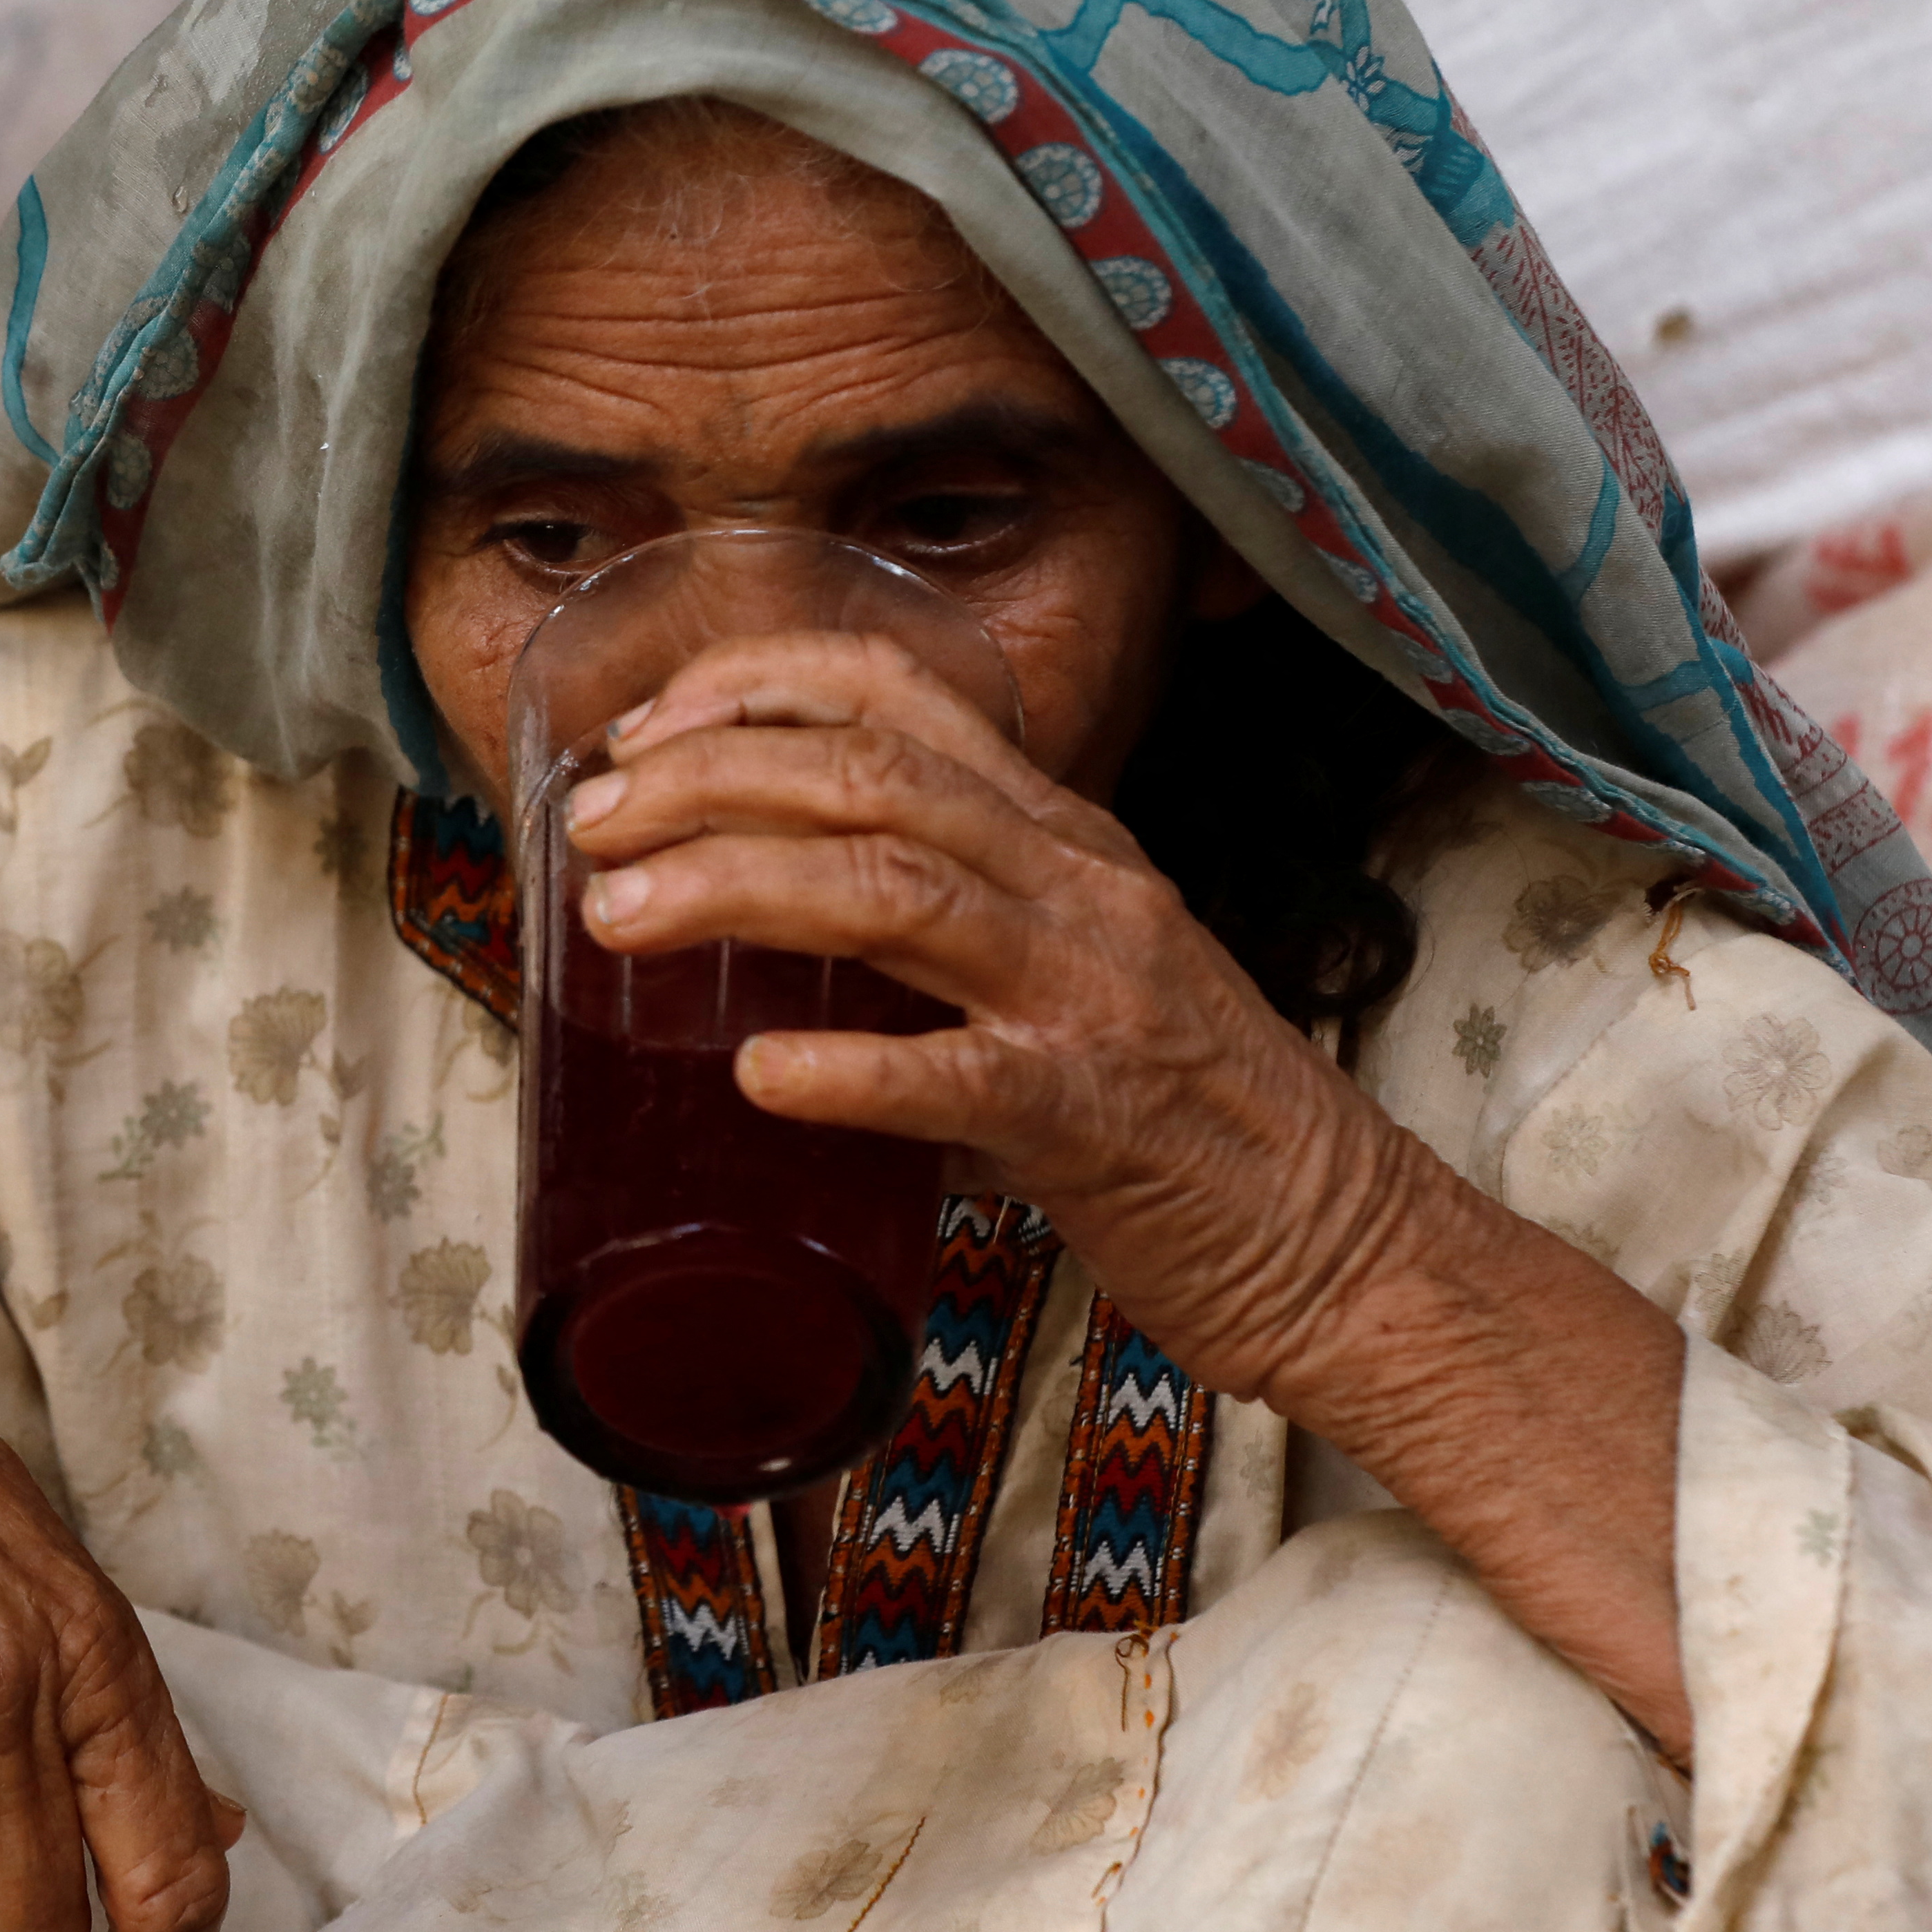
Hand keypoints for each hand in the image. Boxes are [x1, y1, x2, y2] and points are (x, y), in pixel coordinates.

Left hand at [559, 628, 1434, 1405]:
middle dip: (706, 780)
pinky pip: (959, 1080)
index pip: (903, 695)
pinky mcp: (1094, 1123)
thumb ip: (947, 944)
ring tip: (614, 918)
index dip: (755, 684)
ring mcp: (1091, 999)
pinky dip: (849, 1073)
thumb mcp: (1071, 975)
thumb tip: (770, 951)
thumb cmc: (1182, 1122)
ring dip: (736, 888)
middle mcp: (1079, 890)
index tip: (644, 727)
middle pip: (869, 778)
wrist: (1340, 1246)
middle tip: (591, 824)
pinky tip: (758, 1078)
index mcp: (1065, 840)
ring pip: (896, 893)